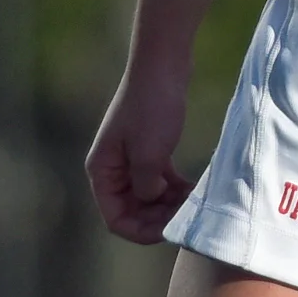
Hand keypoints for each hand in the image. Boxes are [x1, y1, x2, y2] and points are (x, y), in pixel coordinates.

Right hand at [86, 58, 193, 242]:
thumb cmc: (152, 107)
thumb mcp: (149, 154)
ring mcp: (132, 160)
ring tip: (194, 203)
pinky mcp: (151, 151)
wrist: (163, 65)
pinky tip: (195, 190)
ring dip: (170, 206)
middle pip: (133, 211)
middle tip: (187, 218)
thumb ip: (146, 187)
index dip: (141, 230)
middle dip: (159, 219)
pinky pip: (161, 182)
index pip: (115, 218)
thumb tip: (152, 200)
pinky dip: (176, 190)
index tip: (169, 230)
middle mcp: (113, 169)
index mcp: (102, 171)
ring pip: (149, 198)